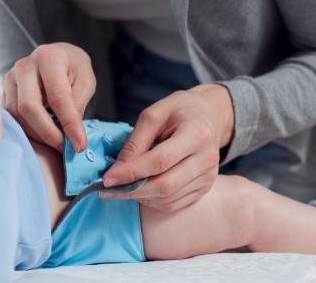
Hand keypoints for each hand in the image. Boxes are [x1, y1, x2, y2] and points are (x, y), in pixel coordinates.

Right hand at [3, 43, 95, 152]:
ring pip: (18, 115)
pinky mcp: (5, 90)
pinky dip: (28, 130)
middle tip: (65, 147)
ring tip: (57, 141)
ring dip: (38, 135)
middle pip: (29, 107)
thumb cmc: (73, 67)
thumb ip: (78, 105)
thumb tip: (70, 134)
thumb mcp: (86, 81)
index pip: (57, 96)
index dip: (68, 123)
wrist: (58, 56)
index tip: (79, 144)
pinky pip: (12, 117)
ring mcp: (10, 78)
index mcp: (49, 58)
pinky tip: (43, 134)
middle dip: (48, 133)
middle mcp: (25, 66)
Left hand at [101, 84, 234, 211]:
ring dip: (140, 197)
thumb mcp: (153, 115)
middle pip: (165, 185)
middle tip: (107, 189)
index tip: (107, 179)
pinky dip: (152, 201)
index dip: (131, 173)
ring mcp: (209, 176)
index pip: (160, 161)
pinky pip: (174, 204)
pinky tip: (139, 191)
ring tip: (121, 188)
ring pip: (168, 198)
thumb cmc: (179, 111)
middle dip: (132, 190)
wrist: (208, 116)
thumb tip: (116, 171)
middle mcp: (207, 159)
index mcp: (196, 134)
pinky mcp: (204, 188)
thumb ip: (135, 143)